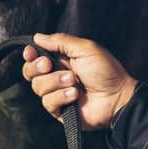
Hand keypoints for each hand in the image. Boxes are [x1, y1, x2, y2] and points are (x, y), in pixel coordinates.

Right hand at [21, 32, 138, 130]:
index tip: (31, 52)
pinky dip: (61, 97)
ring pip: (38, 87)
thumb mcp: (85, 49)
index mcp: (61, 60)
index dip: (30, 54)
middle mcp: (56, 76)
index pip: (35, 57)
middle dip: (36, 67)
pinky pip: (48, 103)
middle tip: (49, 65)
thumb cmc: (106, 71)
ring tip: (74, 81)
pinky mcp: (60, 111)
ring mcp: (57, 94)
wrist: (117, 97)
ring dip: (56, 82)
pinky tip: (75, 95)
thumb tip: (37, 37)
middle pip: (29, 72)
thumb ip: (60, 41)